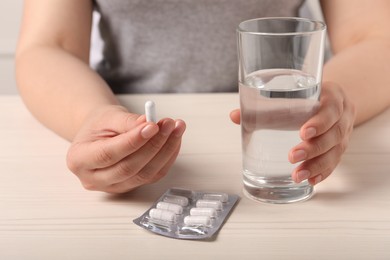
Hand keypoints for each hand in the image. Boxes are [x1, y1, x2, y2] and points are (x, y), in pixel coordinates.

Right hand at [66, 105, 185, 192]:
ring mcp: (114, 187)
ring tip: (176, 128)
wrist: (100, 135)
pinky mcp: (131, 186)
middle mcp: (94, 179)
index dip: (133, 141)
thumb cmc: (100, 125)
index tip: (152, 125)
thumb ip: (127, 121)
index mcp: (79, 160)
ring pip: (145, 174)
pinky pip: (154, 175)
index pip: (108, 155)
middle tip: (168, 124)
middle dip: (153, 145)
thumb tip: (149, 124)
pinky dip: (168, 157)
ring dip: (165, 151)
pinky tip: (174, 139)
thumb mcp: (107, 116)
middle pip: (129, 168)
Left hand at [230, 81, 355, 184]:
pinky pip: (336, 162)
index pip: (331, 108)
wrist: (329, 101)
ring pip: (336, 151)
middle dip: (314, 148)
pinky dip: (323, 172)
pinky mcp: (341, 148)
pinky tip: (310, 181)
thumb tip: (235, 116)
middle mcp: (343, 115)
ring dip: (317, 165)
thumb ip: (263, 107)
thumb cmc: (305, 98)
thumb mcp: (289, 97)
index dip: (319, 121)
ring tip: (297, 176)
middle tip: (292, 157)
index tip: (303, 133)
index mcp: (332, 96)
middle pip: (335, 133)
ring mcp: (345, 133)